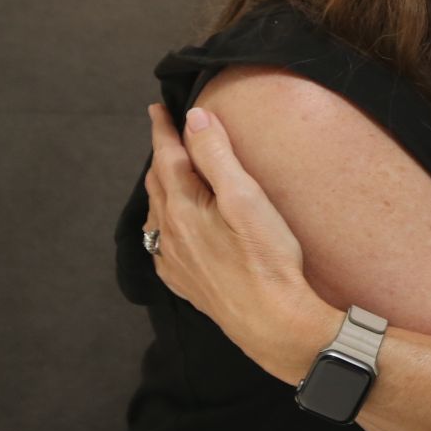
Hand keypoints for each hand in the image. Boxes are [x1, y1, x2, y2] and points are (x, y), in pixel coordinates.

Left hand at [144, 103, 334, 381]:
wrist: (273, 322)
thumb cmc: (266, 259)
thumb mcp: (246, 198)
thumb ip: (217, 155)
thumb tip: (195, 119)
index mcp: (182, 208)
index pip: (166, 157)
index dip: (163, 130)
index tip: (158, 108)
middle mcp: (170, 234)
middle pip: (158, 184)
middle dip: (160, 155)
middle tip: (165, 134)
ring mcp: (176, 262)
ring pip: (156, 214)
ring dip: (160, 188)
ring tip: (167, 175)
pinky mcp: (187, 283)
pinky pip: (162, 244)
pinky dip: (163, 223)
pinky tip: (173, 229)